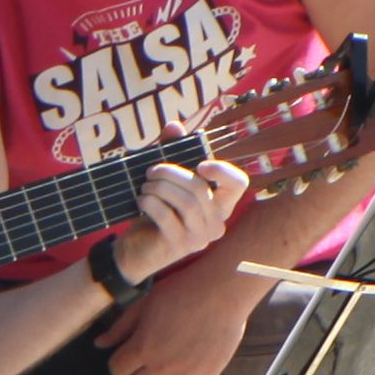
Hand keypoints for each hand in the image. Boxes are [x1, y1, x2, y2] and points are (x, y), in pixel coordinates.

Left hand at [97, 251, 272, 374]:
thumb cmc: (180, 290)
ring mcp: (186, 374)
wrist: (221, 290)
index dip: (120, 360)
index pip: (117, 370)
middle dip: (138, 372)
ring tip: (167, 369)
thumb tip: (99, 345)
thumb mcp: (143, 303)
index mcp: (142, 348)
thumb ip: (120, 327)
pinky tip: (188, 371)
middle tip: (149, 357)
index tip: (128, 352)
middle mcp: (161, 367)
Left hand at [103, 155, 250, 287]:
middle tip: (151, 171)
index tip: (199, 164)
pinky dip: (151, 203)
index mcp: (219, 205)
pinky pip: (167, 216)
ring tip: (145, 186)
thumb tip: (175, 125)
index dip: (222, 170)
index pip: (238, 184)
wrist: (136, 249)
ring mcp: (200, 238)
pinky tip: (142, 201)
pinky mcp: (180, 246)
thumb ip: (172, 151)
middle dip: (171, 173)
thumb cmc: (157, 210)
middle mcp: (216, 224)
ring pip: (186, 202)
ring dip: (159, 188)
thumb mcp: (166, 180)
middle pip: (200, 188)